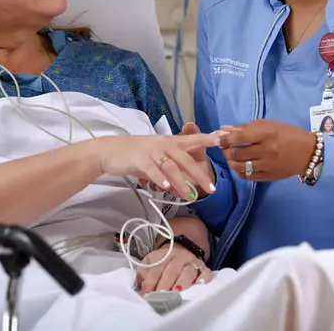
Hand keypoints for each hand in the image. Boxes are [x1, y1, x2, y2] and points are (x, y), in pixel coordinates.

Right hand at [95, 134, 217, 198]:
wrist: (109, 151)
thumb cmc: (136, 156)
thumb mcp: (156, 162)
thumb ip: (172, 176)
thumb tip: (185, 191)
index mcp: (170, 142)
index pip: (193, 139)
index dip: (208, 139)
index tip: (224, 137)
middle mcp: (164, 144)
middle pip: (185, 160)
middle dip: (199, 175)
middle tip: (211, 189)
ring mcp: (152, 151)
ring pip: (171, 167)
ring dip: (182, 183)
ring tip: (190, 196)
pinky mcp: (139, 159)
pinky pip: (152, 169)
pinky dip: (159, 178)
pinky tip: (165, 187)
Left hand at [136, 244, 212, 293]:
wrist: (181, 250)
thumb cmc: (163, 263)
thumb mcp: (150, 262)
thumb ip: (143, 273)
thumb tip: (140, 287)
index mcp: (163, 256)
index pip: (156, 269)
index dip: (150, 283)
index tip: (146, 295)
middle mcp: (179, 258)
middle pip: (171, 271)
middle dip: (165, 284)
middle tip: (160, 297)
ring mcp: (192, 263)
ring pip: (188, 272)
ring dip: (182, 282)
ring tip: (176, 293)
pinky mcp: (204, 269)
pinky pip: (205, 273)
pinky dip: (203, 279)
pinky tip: (198, 285)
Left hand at [218, 120, 316, 180]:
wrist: (308, 153)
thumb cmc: (288, 134)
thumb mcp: (269, 125)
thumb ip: (246, 127)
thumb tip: (225, 129)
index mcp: (266, 134)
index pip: (239, 137)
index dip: (225, 138)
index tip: (218, 138)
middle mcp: (266, 151)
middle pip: (236, 153)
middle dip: (225, 150)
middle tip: (224, 147)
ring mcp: (266, 166)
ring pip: (239, 166)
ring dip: (231, 161)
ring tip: (230, 156)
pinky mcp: (268, 177)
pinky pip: (247, 176)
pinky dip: (239, 171)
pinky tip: (240, 165)